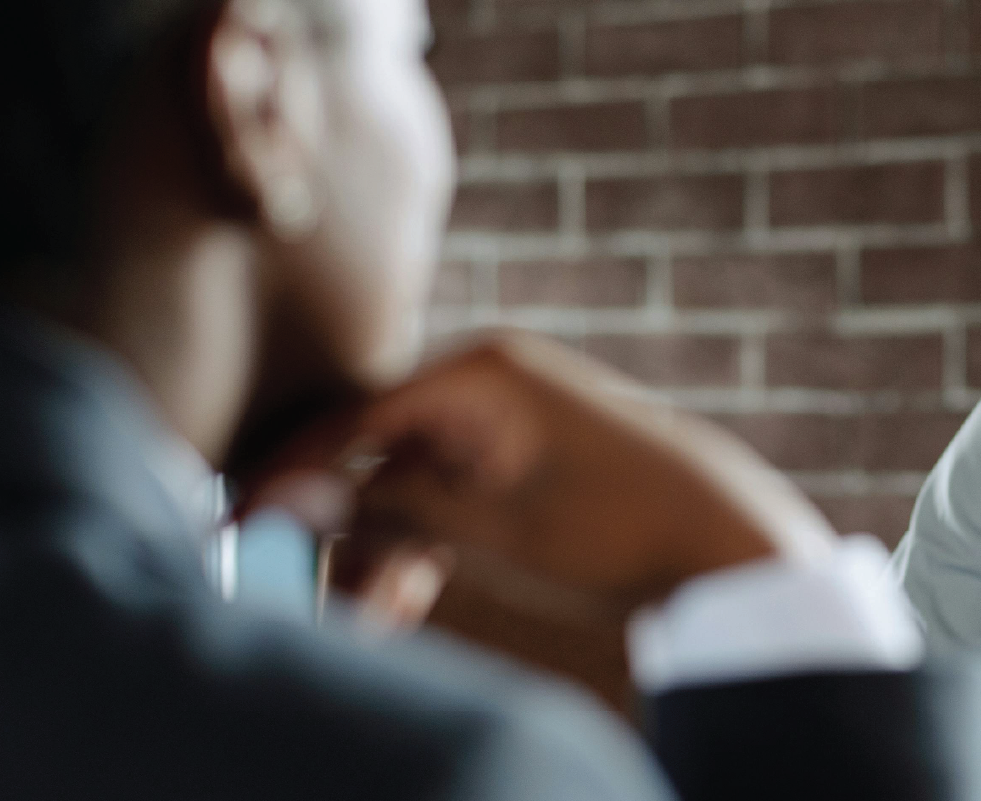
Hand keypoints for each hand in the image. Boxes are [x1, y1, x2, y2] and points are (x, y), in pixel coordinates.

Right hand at [246, 331, 834, 621]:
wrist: (727, 541)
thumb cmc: (615, 524)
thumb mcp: (492, 527)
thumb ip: (390, 510)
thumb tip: (292, 502)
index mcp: (478, 373)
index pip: (354, 422)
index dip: (291, 480)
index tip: (239, 525)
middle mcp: (488, 384)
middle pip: (379, 458)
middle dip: (347, 535)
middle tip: (321, 604)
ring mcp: (507, 423)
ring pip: (414, 489)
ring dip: (387, 555)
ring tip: (378, 622)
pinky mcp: (524, 463)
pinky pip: (453, 500)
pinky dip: (429, 548)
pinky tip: (407, 603)